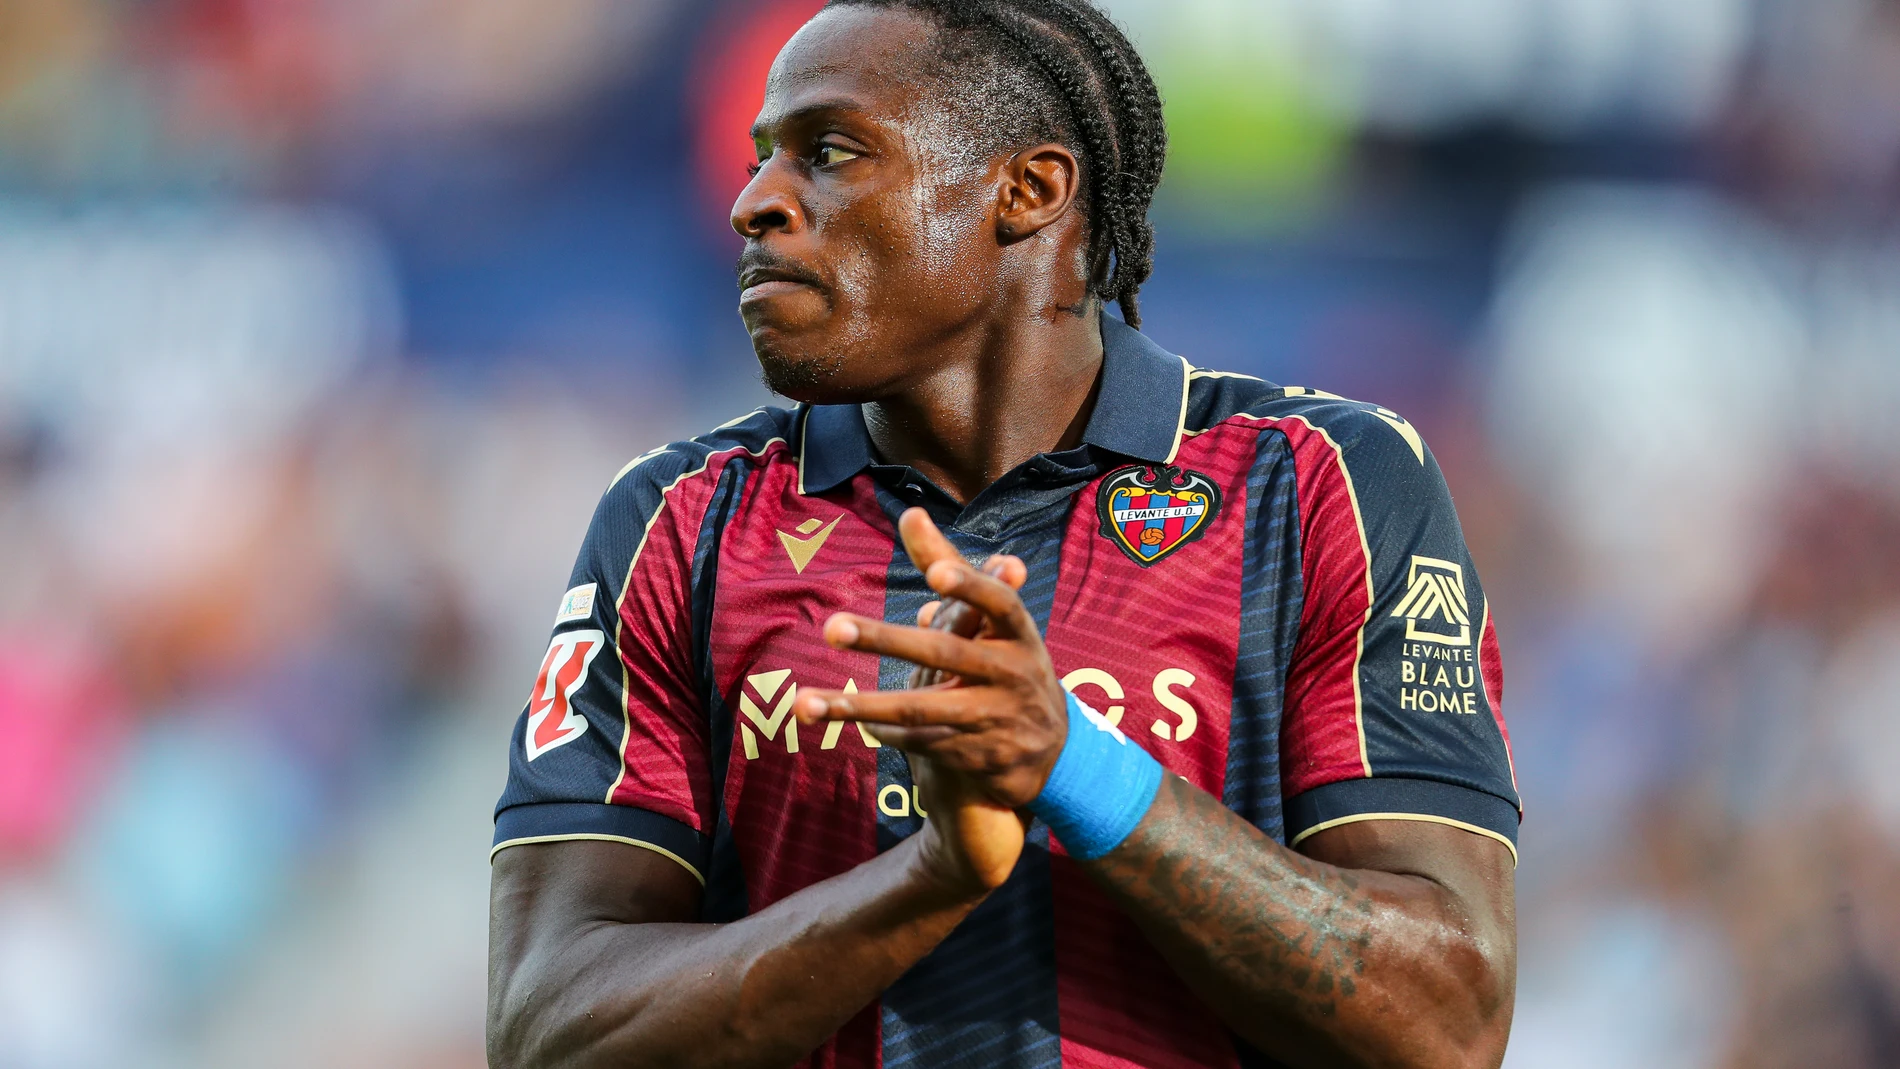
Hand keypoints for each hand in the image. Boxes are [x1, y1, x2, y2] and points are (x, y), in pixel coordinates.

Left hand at [793, 509, 1070, 889]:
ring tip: (804, 703)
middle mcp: (1011, 673)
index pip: (998, 603)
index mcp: (1018, 633)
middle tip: (831, 627)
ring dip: (861, 707)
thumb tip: (911, 514)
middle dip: (885, 640)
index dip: (970, 586)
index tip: (935, 575)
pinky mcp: (976, 755)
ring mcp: (994, 717)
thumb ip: (950, 565)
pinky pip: (920, 741)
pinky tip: (849, 719)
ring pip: (921, 709)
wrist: (1050, 751)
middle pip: (946, 653)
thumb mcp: (990, 618)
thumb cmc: (1006, 663)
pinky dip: (884, 731)